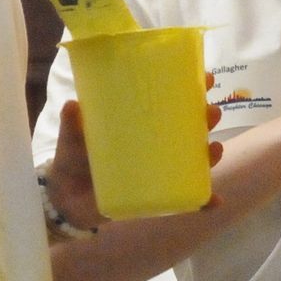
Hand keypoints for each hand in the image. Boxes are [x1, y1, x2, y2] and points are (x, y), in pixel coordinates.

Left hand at [45, 83, 224, 231]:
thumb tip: (73, 105)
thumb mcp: (72, 140)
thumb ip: (72, 125)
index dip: (191, 89)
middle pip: (189, 128)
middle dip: (206, 118)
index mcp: (139, 124)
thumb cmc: (73, 161)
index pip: (170, 102)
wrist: (65, 201)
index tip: (206, 78)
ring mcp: (158, 170)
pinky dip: (203, 202)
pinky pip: (185, 199)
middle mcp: (154, 145)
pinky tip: (214, 202)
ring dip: (210, 154)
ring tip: (214, 149)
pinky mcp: (157, 196)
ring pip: (193, 160)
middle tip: (211, 112)